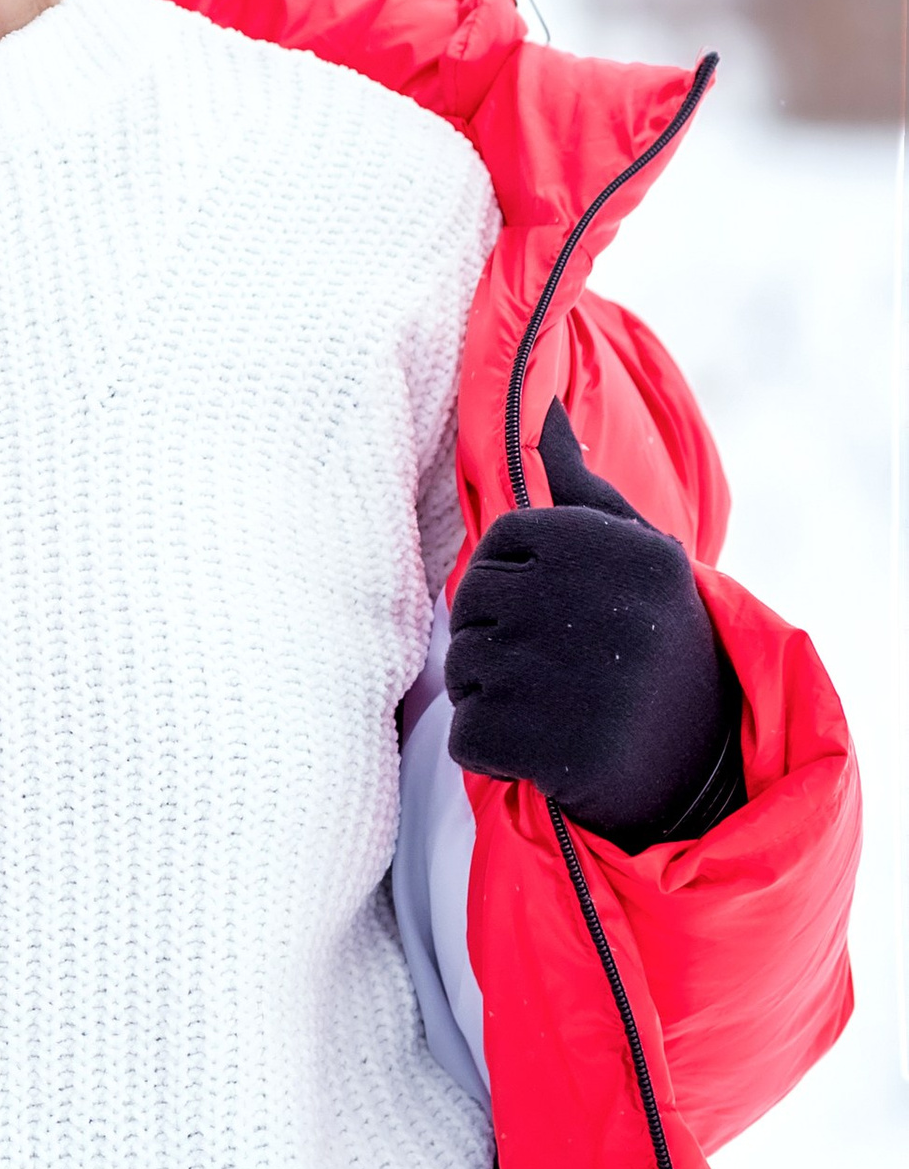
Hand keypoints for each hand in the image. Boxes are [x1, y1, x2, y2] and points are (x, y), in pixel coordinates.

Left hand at [446, 402, 742, 851]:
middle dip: (492, 643)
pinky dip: (492, 752)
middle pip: (471, 607)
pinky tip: (543, 751)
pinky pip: (469, 739)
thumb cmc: (653, 641)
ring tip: (552, 709)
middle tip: (549, 671)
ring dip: (491, 698)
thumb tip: (546, 404)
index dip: (506, 584)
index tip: (547, 615)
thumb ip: (580, 484)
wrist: (704, 764)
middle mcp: (605, 605)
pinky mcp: (562, 749)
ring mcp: (581, 679)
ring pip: (464, 672)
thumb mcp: (636, 553)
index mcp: (621, 548)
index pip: (499, 544)